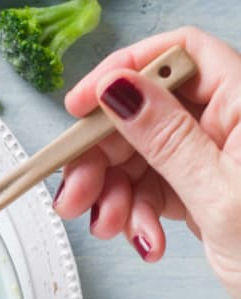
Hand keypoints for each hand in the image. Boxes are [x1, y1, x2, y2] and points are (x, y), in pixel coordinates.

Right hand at [52, 27, 240, 298]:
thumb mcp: (218, 191)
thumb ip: (166, 137)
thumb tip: (120, 90)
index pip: (177, 56)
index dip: (124, 71)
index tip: (80, 107)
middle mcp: (226, 122)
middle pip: (142, 114)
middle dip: (101, 158)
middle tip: (75, 193)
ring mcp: (209, 157)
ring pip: (137, 156)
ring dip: (113, 195)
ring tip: (112, 228)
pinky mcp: (197, 189)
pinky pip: (148, 189)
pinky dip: (135, 215)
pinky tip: (146, 240)